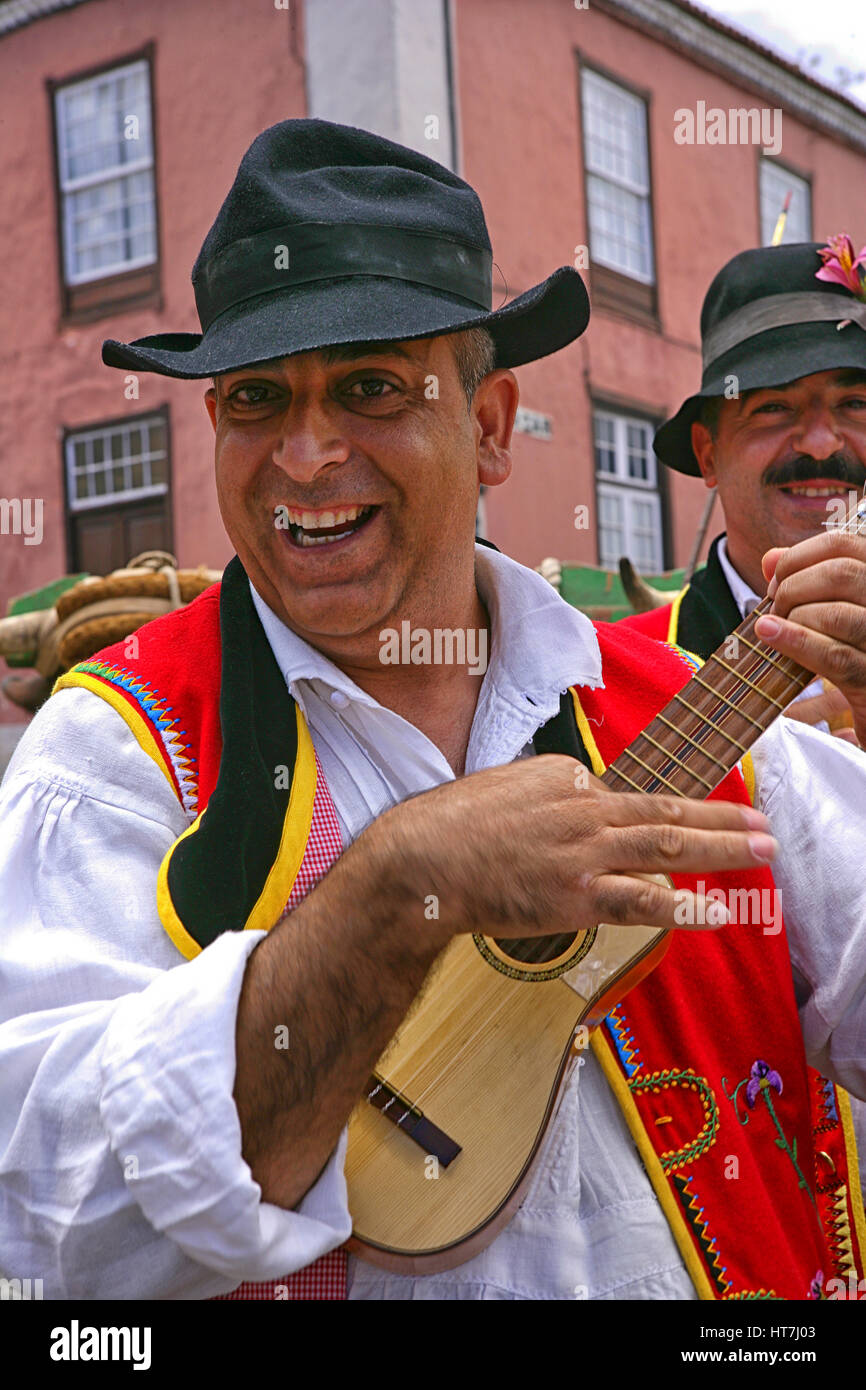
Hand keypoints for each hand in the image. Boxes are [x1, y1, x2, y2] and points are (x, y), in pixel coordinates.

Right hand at [372, 754, 775, 940]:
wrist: (419, 861)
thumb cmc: (451, 826)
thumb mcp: (505, 785)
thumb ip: (549, 794)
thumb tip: (578, 806)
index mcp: (568, 776)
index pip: (621, 796)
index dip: (644, 819)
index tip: (675, 826)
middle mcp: (585, 807)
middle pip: (666, 810)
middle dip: (722, 818)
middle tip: (763, 823)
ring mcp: (584, 851)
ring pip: (668, 846)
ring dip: (722, 848)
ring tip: (762, 850)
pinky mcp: (576, 895)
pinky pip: (642, 901)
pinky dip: (685, 907)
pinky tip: (718, 911)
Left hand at [755, 531, 865, 746]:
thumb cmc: (852, 654)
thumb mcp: (832, 611)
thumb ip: (805, 579)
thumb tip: (770, 559)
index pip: (844, 544)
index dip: (798, 556)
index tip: (775, 579)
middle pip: (840, 574)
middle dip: (792, 587)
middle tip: (773, 609)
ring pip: (836, 613)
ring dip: (793, 617)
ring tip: (772, 629)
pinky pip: (835, 656)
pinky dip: (795, 642)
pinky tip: (769, 636)